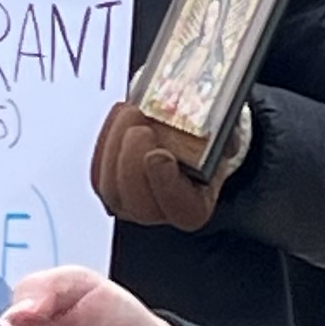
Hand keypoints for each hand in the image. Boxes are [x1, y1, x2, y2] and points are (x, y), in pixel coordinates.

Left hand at [89, 101, 226, 232]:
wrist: (184, 135)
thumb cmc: (206, 139)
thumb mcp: (225, 135)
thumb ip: (225, 136)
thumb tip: (218, 132)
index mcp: (194, 206)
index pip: (181, 209)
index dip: (166, 185)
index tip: (159, 155)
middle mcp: (160, 212)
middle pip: (139, 203)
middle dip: (134, 163)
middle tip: (140, 128)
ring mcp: (130, 203)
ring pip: (112, 188)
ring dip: (116, 147)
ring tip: (131, 113)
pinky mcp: (110, 186)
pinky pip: (99, 170)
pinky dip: (106, 141)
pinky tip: (120, 117)